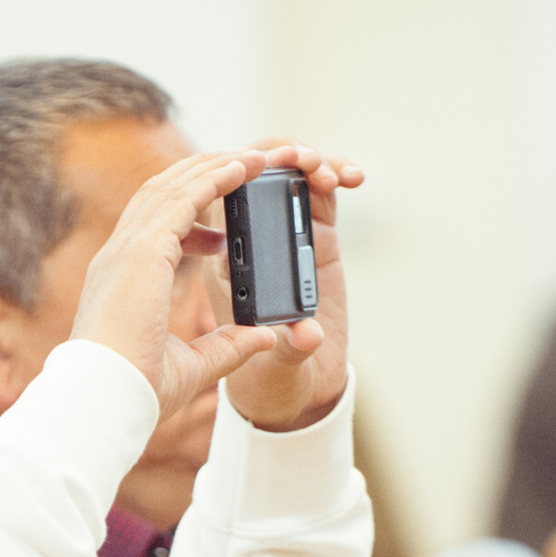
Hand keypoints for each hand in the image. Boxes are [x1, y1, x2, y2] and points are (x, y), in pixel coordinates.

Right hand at [72, 150, 281, 422]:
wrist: (104, 401)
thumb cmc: (136, 393)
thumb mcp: (193, 367)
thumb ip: (227, 347)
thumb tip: (263, 338)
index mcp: (123, 282)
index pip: (154, 231)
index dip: (189, 223)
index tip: (222, 235)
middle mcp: (119, 257)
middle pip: (162, 195)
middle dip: (204, 175)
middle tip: (245, 168)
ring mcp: (127, 249)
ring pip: (173, 187)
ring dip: (215, 166)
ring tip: (255, 156)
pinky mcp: (142, 251)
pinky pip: (184, 199)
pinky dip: (214, 178)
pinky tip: (244, 167)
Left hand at [217, 140, 360, 431]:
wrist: (282, 398)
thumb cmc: (263, 381)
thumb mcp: (270, 365)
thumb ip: (286, 345)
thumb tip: (307, 334)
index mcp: (216, 268)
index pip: (206, 204)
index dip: (227, 175)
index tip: (258, 165)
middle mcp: (242, 248)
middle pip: (244, 175)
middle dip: (270, 158)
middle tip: (301, 161)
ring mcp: (276, 241)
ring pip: (278, 178)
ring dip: (302, 161)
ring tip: (328, 173)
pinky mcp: (309, 241)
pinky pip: (313, 195)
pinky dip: (329, 177)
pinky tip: (349, 179)